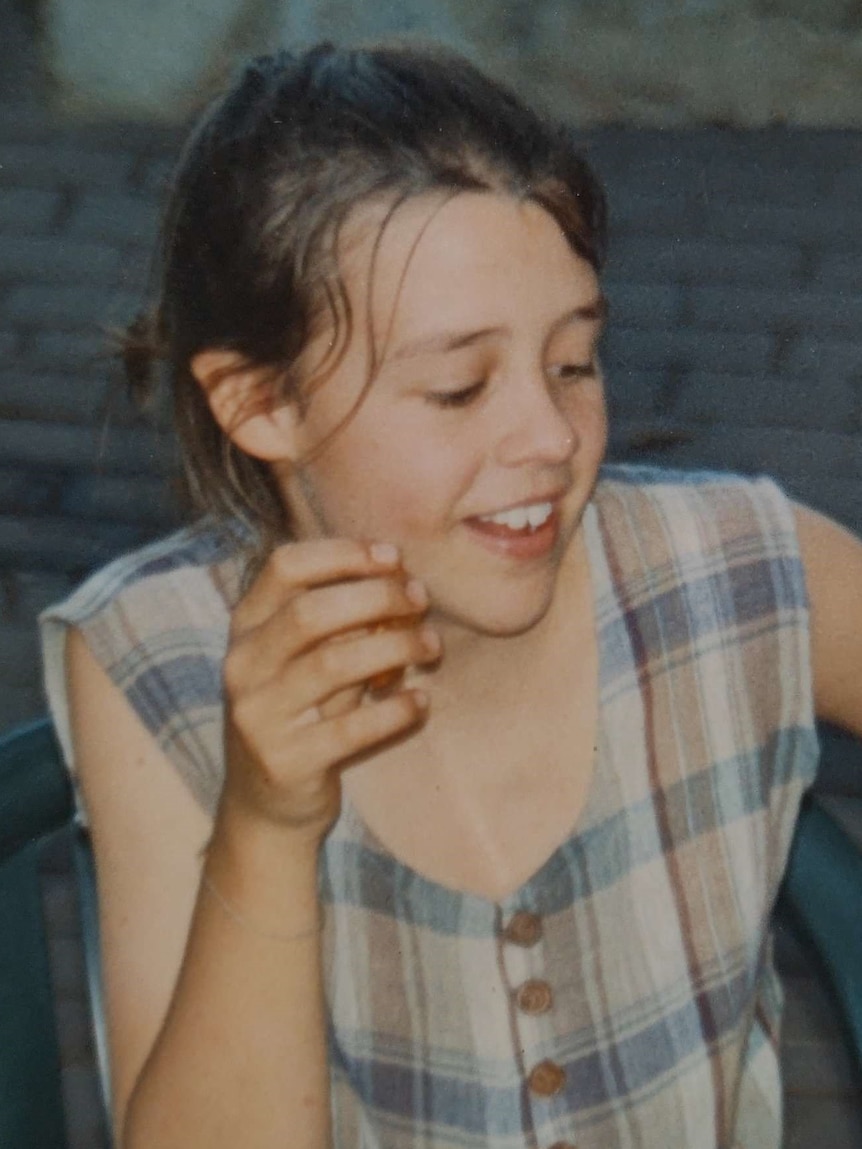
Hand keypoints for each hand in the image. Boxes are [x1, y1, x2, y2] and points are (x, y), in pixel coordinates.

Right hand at [220, 539, 437, 841]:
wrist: (265, 804)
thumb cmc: (301, 713)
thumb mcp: (305, 660)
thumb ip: (339, 621)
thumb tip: (400, 578)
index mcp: (245, 628)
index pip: (283, 566)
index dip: (342, 554)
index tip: (392, 558)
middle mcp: (242, 667)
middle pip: (310, 612)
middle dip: (376, 597)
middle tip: (420, 600)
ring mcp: (258, 716)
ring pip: (333, 664)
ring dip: (394, 647)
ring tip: (430, 645)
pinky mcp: (286, 762)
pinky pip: (352, 728)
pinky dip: (395, 710)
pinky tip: (421, 701)